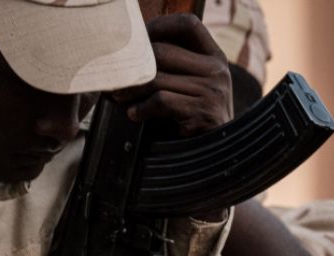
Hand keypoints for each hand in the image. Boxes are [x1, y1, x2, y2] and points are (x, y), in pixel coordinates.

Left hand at [111, 14, 232, 136]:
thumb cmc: (192, 118)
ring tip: (120, 98)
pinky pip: (162, 101)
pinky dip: (142, 108)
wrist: (215, 152)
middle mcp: (216, 69)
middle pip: (162, 52)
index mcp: (213, 56)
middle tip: (116, 80)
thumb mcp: (186, 87)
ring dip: (131, 90)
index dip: (159, 26)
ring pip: (157, 77)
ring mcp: (212, 90)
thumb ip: (166, 70)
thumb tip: (122, 62)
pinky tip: (134, 115)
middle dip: (132, 67)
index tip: (136, 41)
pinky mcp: (202, 112)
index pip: (188, 25)